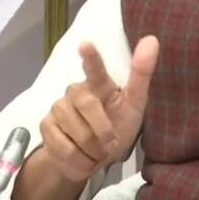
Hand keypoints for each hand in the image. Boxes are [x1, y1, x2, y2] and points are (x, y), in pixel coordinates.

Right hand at [39, 35, 158, 181]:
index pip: (95, 68)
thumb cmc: (118, 124)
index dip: (91, 57)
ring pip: (76, 131)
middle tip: (111, 143)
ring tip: (97, 150)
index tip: (85, 44)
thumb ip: (142, 73)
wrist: (94, 158)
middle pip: (88, 105)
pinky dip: (79, 160)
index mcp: (100, 83)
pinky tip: (82, 157)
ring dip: (93, 149)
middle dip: (103, 130)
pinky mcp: (46, 126)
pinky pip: (63, 147)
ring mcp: (58, 107)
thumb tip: (152, 39)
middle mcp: (76, 90)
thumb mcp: (135, 104)